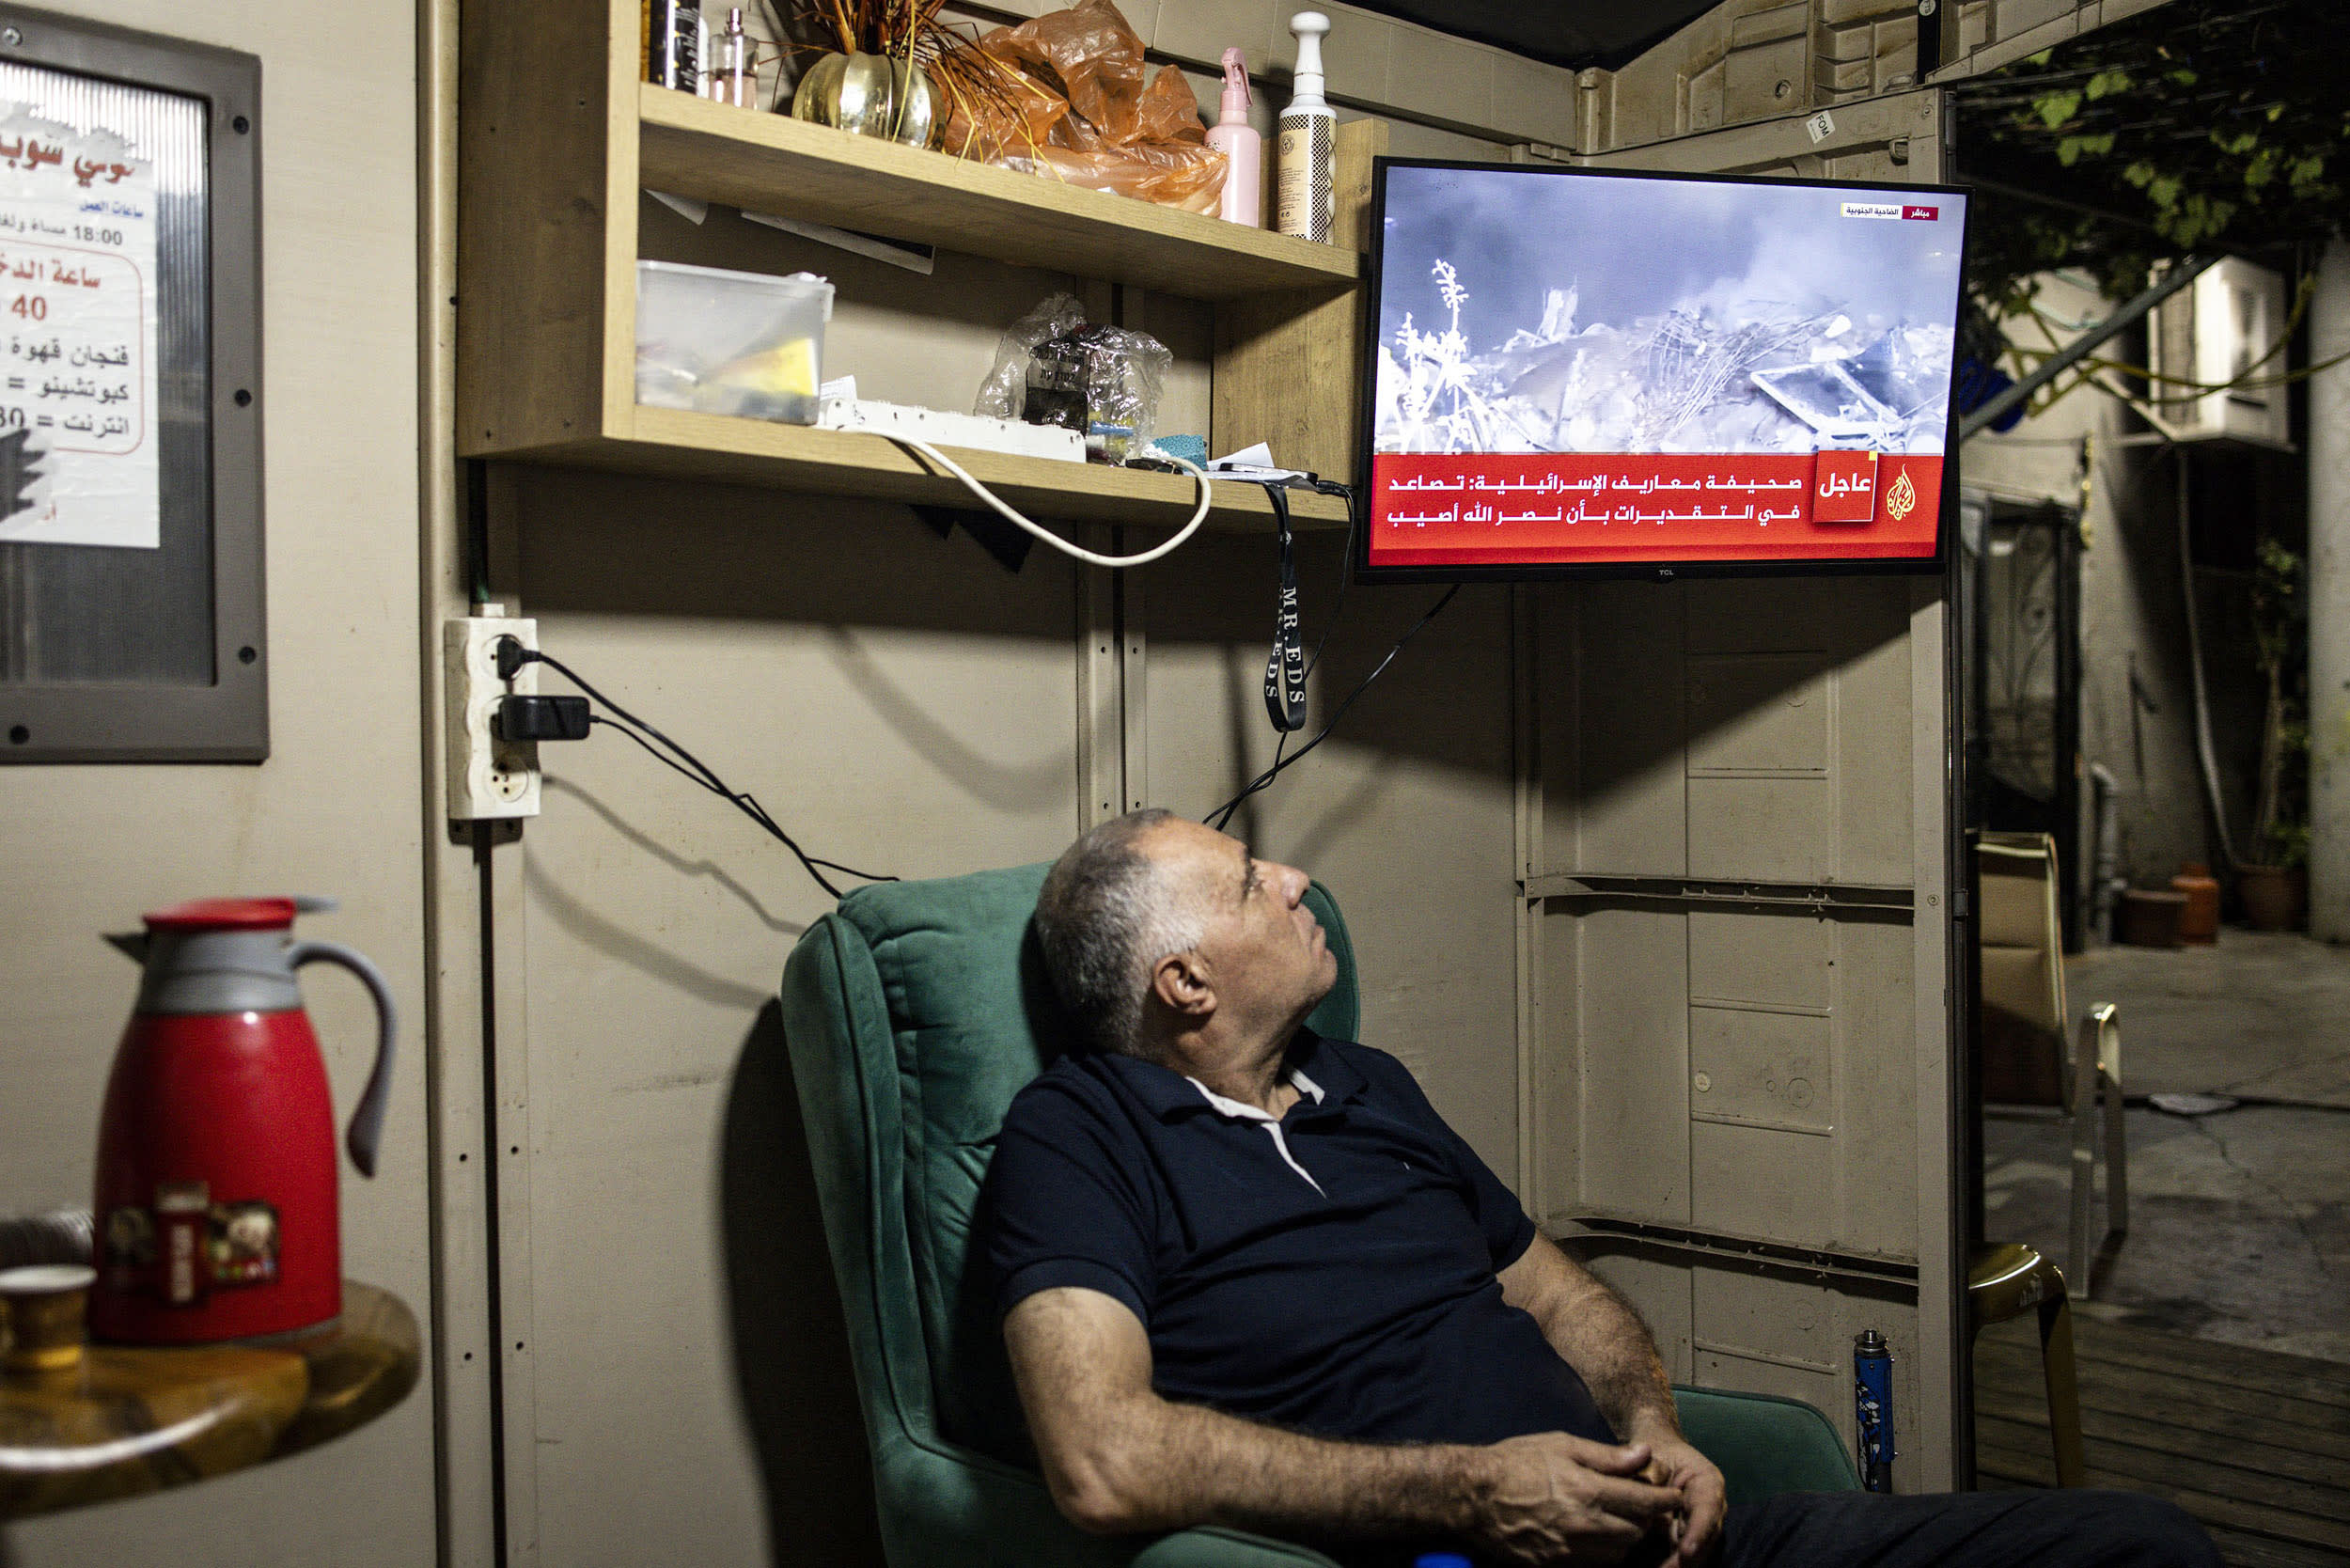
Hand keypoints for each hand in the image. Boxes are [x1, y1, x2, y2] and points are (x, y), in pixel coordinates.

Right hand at [1469, 1433, 1686, 1565]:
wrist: (1473, 1495)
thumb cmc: (1516, 1462)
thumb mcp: (1562, 1445)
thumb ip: (1607, 1456)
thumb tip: (1645, 1455)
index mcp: (1588, 1490)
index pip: (1644, 1503)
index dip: (1665, 1500)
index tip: (1673, 1496)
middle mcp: (1584, 1525)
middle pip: (1636, 1533)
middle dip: (1645, 1521)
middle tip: (1642, 1507)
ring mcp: (1569, 1550)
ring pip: (1618, 1554)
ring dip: (1624, 1539)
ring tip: (1616, 1521)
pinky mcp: (1555, 1565)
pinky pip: (1593, 1565)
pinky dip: (1601, 1553)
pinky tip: (1593, 1536)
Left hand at [1625, 1426, 1726, 1567]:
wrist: (1656, 1452)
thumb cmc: (1654, 1452)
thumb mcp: (1651, 1458)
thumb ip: (1650, 1480)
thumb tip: (1646, 1505)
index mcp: (1708, 1483)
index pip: (1707, 1510)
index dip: (1698, 1533)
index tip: (1685, 1551)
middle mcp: (1712, 1508)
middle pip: (1705, 1539)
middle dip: (1685, 1560)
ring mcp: (1702, 1525)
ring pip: (1696, 1552)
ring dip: (1677, 1565)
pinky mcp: (1686, 1537)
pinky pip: (1682, 1555)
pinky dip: (1669, 1564)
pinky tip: (1653, 1567)